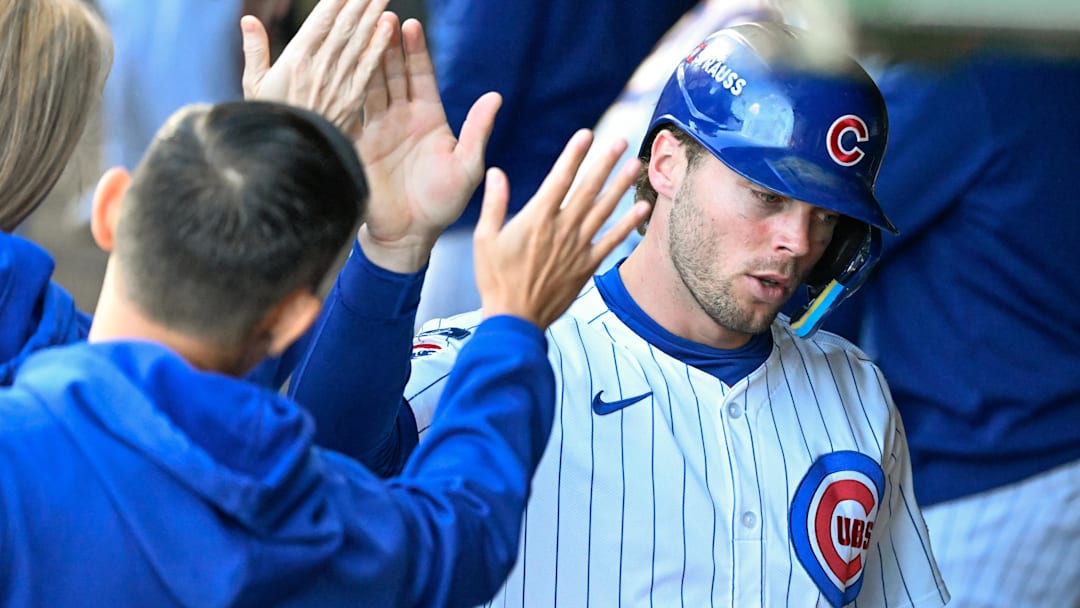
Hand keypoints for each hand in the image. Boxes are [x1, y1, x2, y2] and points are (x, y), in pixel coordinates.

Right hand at [240, 0, 392, 138]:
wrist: (289, 156)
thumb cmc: (269, 121)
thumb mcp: (254, 87)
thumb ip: (255, 51)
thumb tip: (249, 20)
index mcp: (296, 59)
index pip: (321, 20)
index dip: (335, 0)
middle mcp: (320, 66)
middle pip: (345, 25)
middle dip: (360, 1)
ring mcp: (338, 82)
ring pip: (359, 41)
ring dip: (373, 14)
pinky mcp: (352, 100)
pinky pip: (368, 68)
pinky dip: (378, 46)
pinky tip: (389, 28)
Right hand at [357, 17, 500, 272]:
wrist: (408, 237)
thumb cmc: (442, 204)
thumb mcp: (467, 166)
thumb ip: (477, 131)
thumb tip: (495, 97)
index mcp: (428, 118)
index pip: (420, 75)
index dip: (415, 51)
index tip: (409, 25)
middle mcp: (400, 117)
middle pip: (391, 72)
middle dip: (386, 44)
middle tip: (380, 16)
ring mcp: (376, 129)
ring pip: (369, 85)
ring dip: (364, 60)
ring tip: (359, 33)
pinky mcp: (356, 143)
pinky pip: (350, 111)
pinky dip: (345, 89)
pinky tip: (338, 68)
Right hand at [473, 130, 651, 328]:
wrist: (515, 318)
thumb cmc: (495, 279)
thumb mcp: (485, 239)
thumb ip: (494, 204)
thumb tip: (496, 172)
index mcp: (537, 219)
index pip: (560, 178)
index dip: (574, 155)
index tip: (587, 135)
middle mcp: (562, 229)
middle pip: (588, 188)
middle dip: (605, 162)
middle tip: (621, 141)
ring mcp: (577, 247)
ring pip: (604, 210)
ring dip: (621, 186)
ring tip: (635, 164)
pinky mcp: (587, 265)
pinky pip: (612, 240)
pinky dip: (628, 224)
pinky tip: (642, 208)